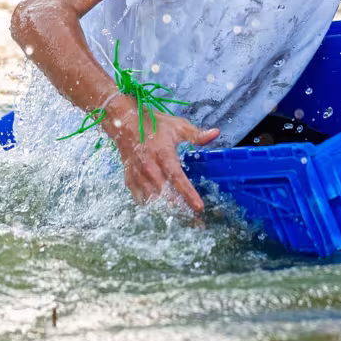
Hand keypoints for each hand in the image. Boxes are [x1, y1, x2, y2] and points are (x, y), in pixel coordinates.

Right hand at [104, 95, 220, 211]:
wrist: (124, 122)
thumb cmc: (153, 124)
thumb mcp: (177, 126)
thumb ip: (196, 134)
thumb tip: (216, 133)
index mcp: (163, 155)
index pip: (178, 178)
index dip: (189, 194)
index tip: (199, 207)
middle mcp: (149, 167)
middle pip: (165, 193)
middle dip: (179, 207)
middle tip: (192, 218)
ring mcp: (138, 174)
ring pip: (152, 198)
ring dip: (165, 208)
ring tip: (178, 216)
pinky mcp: (129, 178)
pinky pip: (139, 197)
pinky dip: (149, 204)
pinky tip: (158, 207)